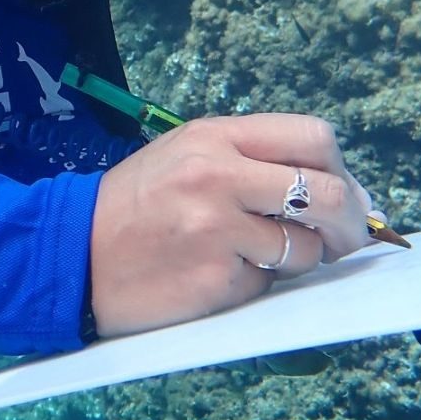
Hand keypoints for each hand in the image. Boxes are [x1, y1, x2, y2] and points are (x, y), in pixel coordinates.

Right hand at [88, 114, 373, 337]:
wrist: (70, 255)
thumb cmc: (132, 206)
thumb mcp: (183, 157)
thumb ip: (250, 162)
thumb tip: (333, 190)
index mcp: (214, 137)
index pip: (313, 137)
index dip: (342, 169)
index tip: (345, 193)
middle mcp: (219, 176)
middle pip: (326, 191)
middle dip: (349, 221)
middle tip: (345, 239)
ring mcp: (218, 229)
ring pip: (305, 247)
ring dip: (299, 259)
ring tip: (260, 258)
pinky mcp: (216, 277)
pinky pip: (268, 282)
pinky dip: (257, 283)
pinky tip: (221, 275)